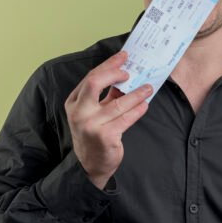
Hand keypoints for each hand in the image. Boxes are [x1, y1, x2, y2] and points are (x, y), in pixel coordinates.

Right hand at [65, 51, 151, 188]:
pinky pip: (126, 118)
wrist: (91, 165)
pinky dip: (137, 110)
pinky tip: (144, 105)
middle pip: (95, 82)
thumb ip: (106, 96)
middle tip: (130, 70)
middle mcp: (79, 112)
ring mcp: (91, 125)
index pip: (91, 77)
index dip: (108, 65)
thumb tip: (125, 77)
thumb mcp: (93, 113)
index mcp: (74, 102)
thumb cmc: (94, 135)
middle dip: (114, 72)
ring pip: (117, 102)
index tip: (122, 57)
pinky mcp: (105, 136)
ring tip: (147, 88)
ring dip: (136, 93)